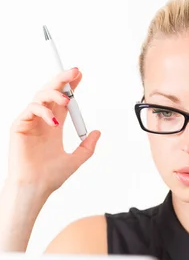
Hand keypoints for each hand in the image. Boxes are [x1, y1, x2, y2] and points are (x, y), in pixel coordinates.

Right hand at [8, 68, 100, 196]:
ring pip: (40, 96)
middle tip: (75, 72)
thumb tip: (98, 132)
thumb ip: (87, 147)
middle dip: (62, 80)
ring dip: (54, 94)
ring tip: (67, 101)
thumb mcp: (76, 160)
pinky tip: (53, 121)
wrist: (35, 187)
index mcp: (54, 126)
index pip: (62, 101)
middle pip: (51, 93)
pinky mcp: (19, 126)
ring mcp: (30, 122)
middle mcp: (42, 121)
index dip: (70, 87)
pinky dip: (43, 111)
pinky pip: (30, 109)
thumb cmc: (50, 176)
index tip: (80, 76)